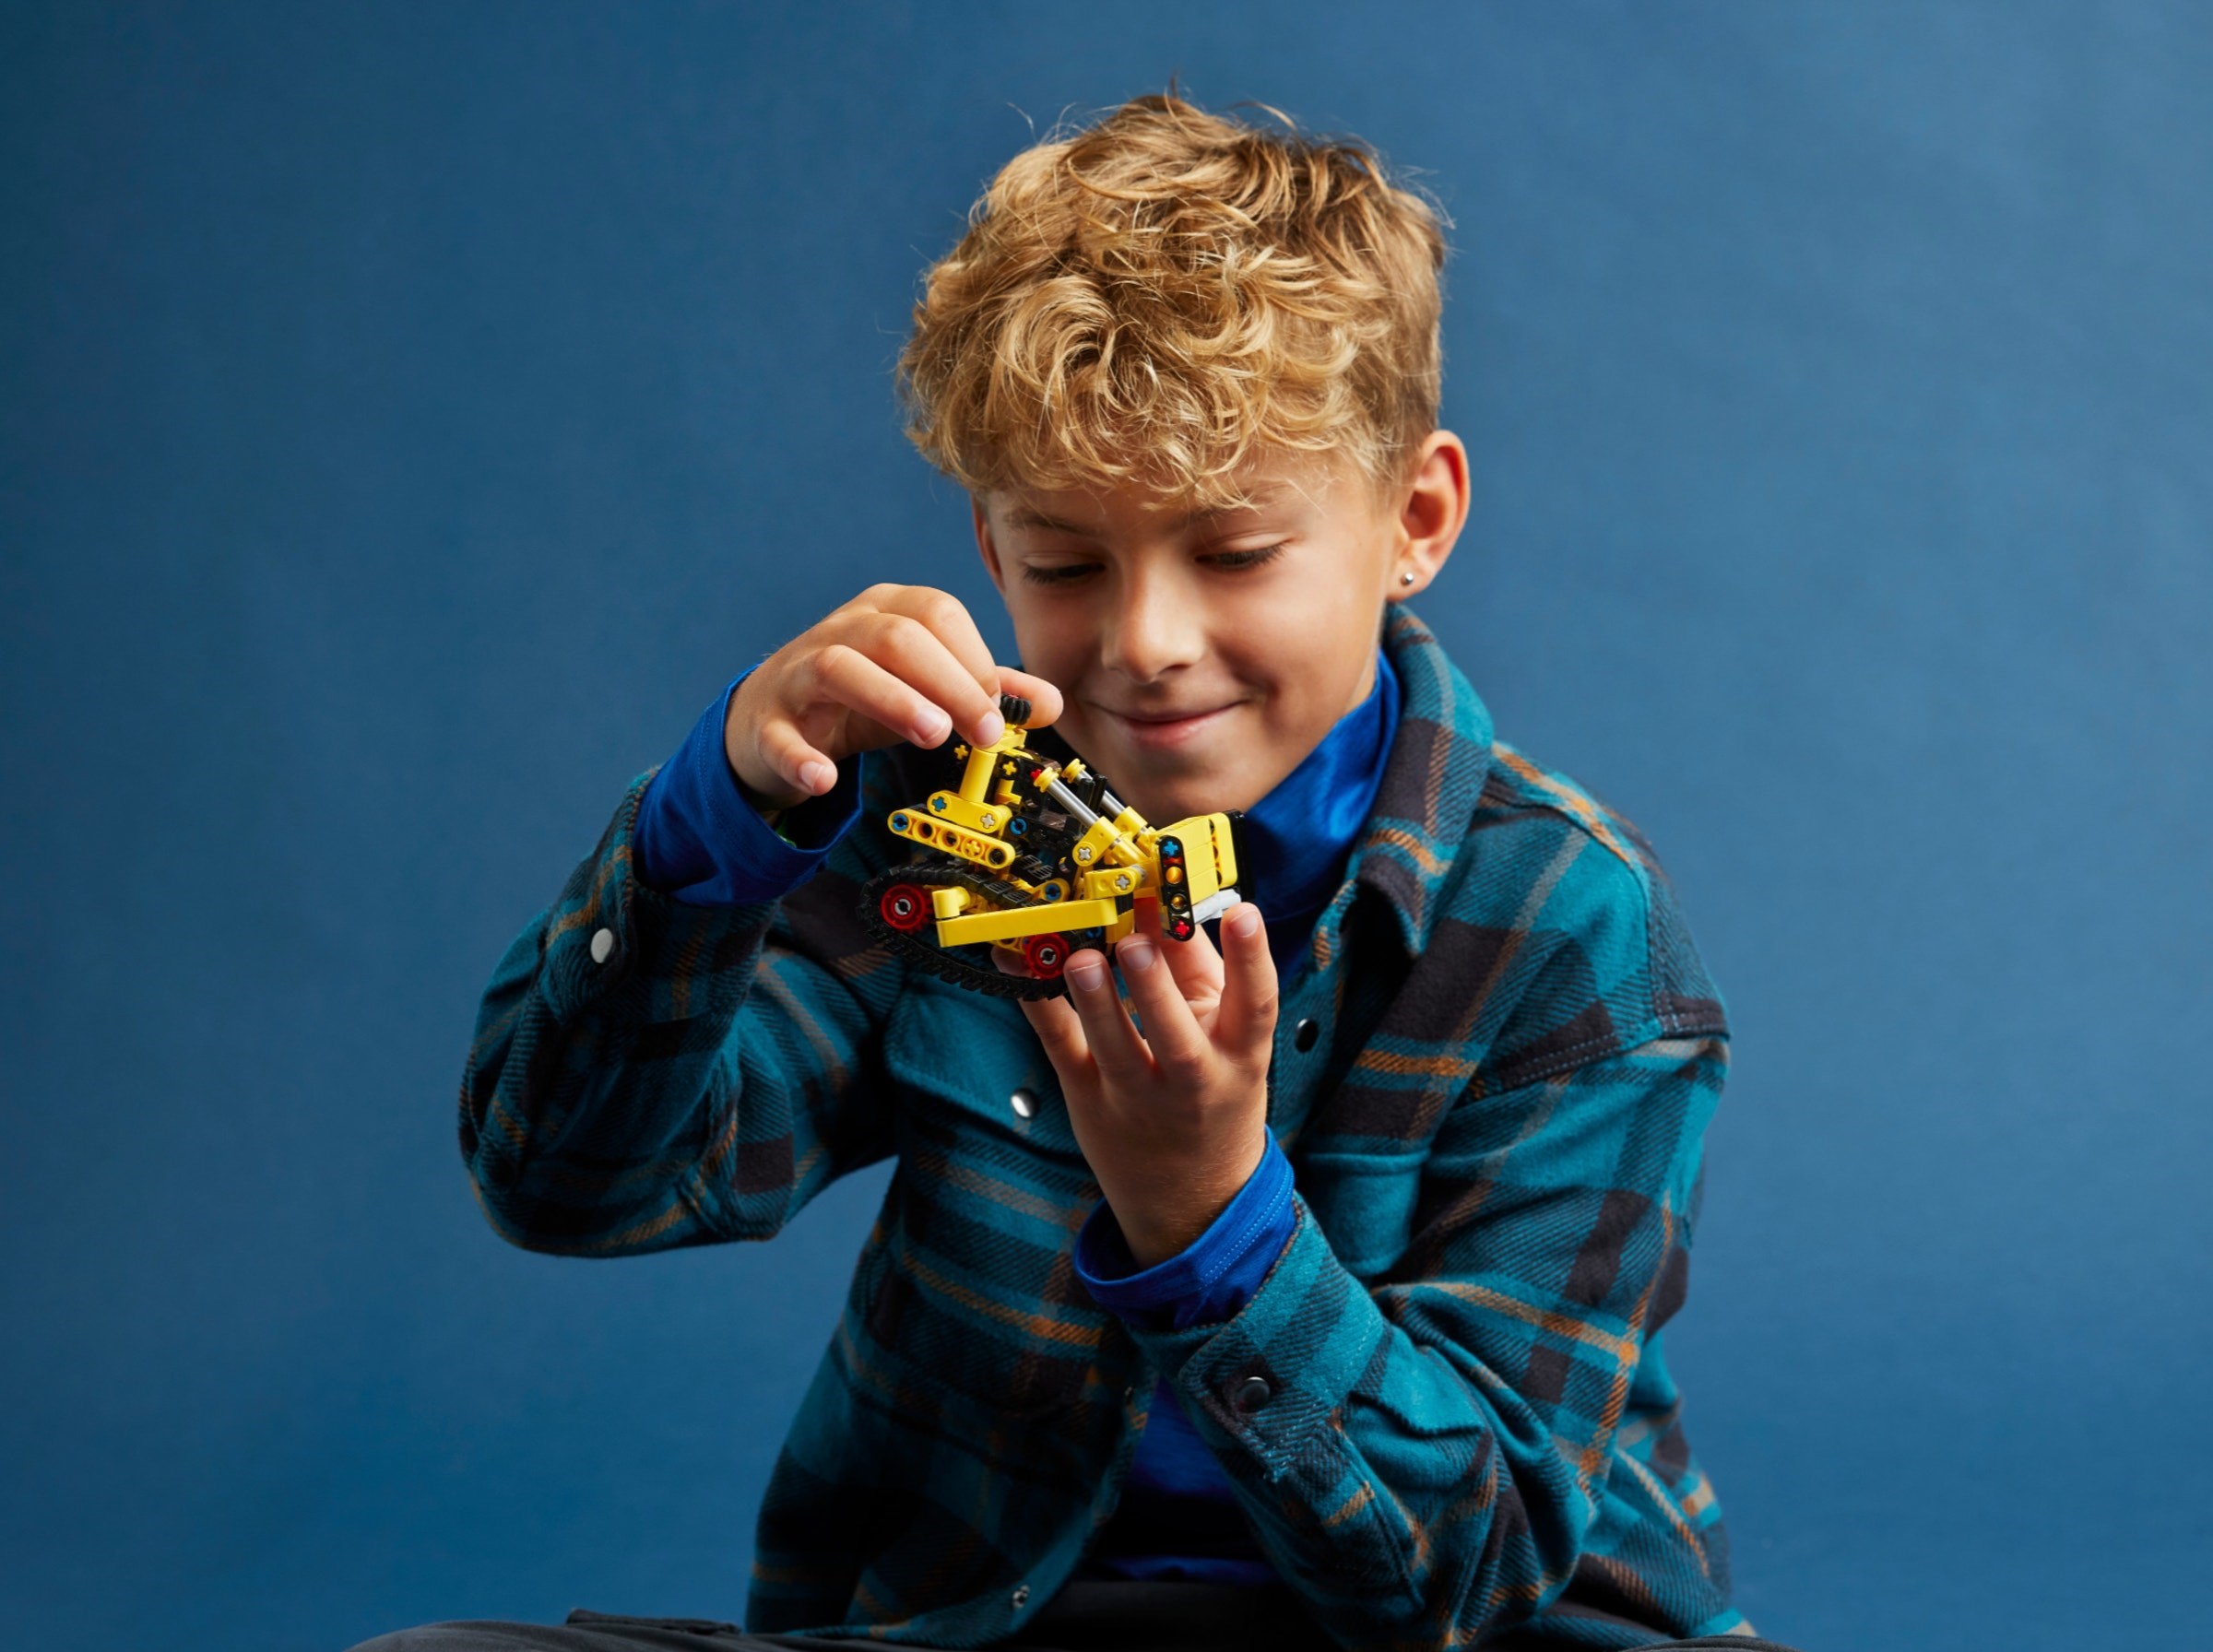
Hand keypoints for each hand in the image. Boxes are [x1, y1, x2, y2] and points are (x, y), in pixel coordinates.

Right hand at [725, 584, 1064, 809]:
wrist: (768, 719)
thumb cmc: (858, 697)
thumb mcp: (924, 687)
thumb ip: (984, 692)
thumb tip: (1049, 703)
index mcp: (887, 611)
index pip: (938, 613)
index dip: (975, 659)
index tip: (998, 709)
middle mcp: (842, 631)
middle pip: (897, 637)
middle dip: (949, 683)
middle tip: (983, 732)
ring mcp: (800, 673)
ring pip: (840, 667)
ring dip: (891, 699)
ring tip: (931, 734)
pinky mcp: (768, 721)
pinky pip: (780, 734)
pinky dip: (802, 756)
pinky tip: (826, 778)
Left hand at [1018, 901, 1277, 1268]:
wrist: (1190, 1197)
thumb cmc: (1212, 1094)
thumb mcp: (1225, 1035)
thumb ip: (1200, 968)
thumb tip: (1168, 900)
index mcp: (1239, 1056)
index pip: (1256, 1006)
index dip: (1252, 959)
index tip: (1243, 913)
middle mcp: (1192, 1080)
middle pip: (1177, 1036)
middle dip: (1157, 988)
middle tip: (1137, 942)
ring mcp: (1135, 1094)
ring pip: (1114, 1048)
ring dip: (1096, 1001)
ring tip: (1081, 959)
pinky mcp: (1087, 1097)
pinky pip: (1059, 1047)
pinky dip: (1037, 1004)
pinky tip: (1018, 965)